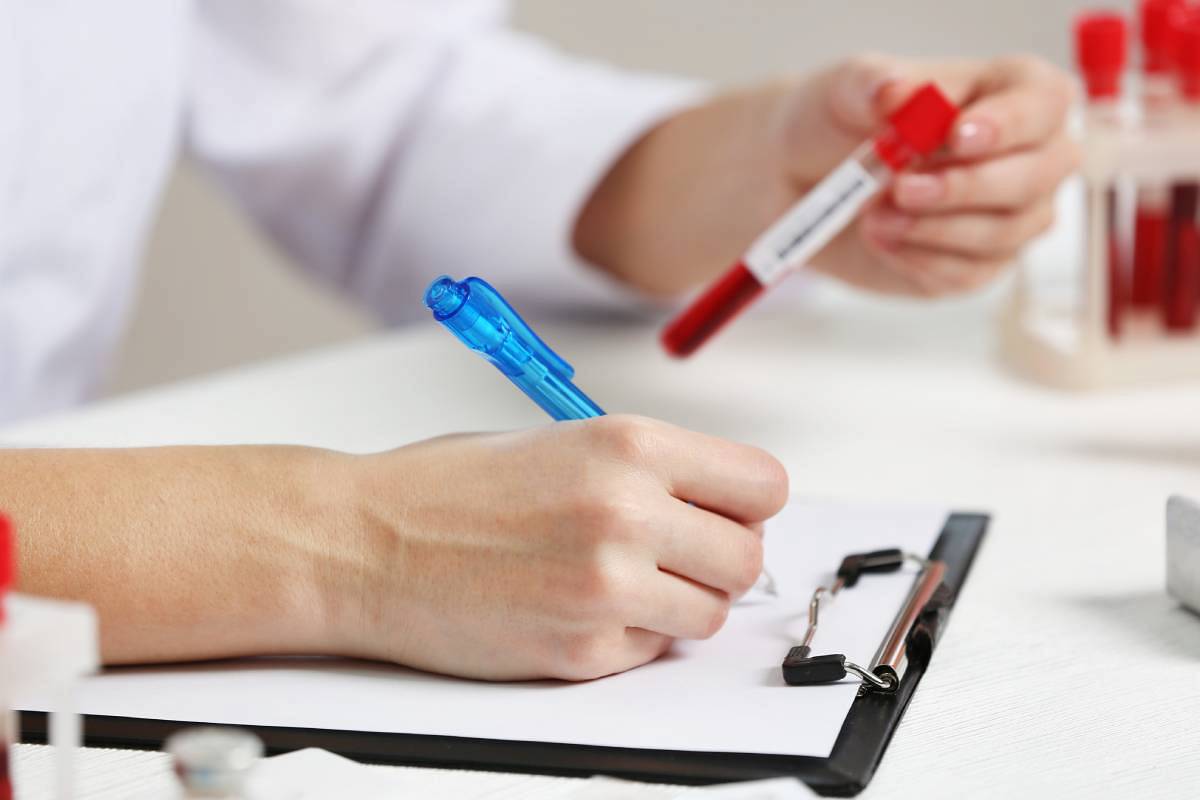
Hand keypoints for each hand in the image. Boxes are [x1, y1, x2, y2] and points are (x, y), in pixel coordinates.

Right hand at [333, 416, 787, 680]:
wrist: (362, 543)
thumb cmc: (446, 489)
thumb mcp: (563, 442)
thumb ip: (649, 471)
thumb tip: (717, 503)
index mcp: (628, 445)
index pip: (762, 485)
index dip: (749, 503)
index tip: (730, 512)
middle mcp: (625, 513)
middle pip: (747, 557)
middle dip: (719, 559)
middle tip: (678, 555)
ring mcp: (605, 588)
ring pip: (710, 614)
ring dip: (680, 604)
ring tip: (623, 583)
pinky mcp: (580, 652)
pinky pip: (651, 652)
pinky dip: (629, 637)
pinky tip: (578, 608)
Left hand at [575, 53, 1076, 297]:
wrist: (784, 185)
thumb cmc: (808, 127)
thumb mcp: (824, 97)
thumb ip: (865, 93)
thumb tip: (904, 94)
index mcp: (985, 96)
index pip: (1041, 105)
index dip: (1012, 129)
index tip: (946, 145)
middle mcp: (998, 155)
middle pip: (1040, 179)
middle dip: (967, 196)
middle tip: (890, 200)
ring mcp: (983, 214)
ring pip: (1004, 238)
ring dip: (938, 237)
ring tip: (872, 222)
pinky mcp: (954, 263)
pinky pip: (964, 277)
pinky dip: (924, 267)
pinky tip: (880, 247)